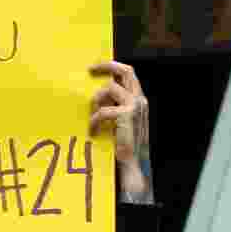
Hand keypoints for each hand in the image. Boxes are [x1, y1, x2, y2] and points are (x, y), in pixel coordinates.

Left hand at [88, 60, 151, 200]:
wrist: (133, 165)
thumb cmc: (123, 146)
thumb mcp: (120, 121)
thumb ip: (114, 105)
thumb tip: (98, 94)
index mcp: (139, 100)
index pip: (128, 74)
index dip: (112, 66)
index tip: (94, 68)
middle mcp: (140, 100)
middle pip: (125, 71)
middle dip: (106, 66)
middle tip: (90, 70)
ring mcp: (135, 106)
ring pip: (109, 88)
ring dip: (97, 101)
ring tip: (94, 119)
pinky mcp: (127, 116)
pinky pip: (103, 110)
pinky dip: (94, 121)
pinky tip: (94, 132)